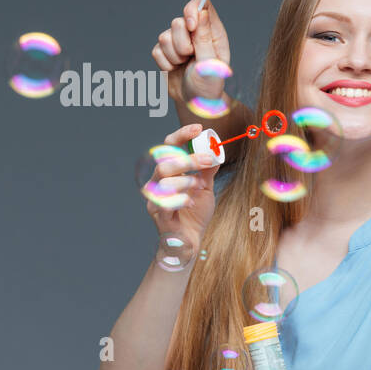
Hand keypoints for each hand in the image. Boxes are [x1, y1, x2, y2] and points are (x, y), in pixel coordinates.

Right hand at [143, 122, 219, 248]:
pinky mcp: (157, 214)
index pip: (169, 147)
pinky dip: (181, 199)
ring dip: (186, 180)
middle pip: (166, 162)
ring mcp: (155, 198)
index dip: (182, 135)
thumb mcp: (206, 188)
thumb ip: (207, 171)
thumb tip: (215, 151)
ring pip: (163, 179)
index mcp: (169, 173)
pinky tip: (190, 202)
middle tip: (207, 160)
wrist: (190, 241)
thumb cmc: (195, 213)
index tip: (199, 129)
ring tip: (198, 187)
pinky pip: (165, 202)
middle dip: (188, 159)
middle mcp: (158, 182)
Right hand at [151, 0, 231, 108]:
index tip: (191, 25)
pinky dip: (165, 63)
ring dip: (173, 55)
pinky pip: (156, 50)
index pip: (202, 3)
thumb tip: (202, 12)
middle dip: (181, 43)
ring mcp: (179, 41)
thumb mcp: (211, 64)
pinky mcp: (165, 51)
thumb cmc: (209, 86)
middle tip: (191, 57)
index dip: (192, 9)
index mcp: (213, 32)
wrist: (195, 103)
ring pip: (164, 36)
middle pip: (178, 21)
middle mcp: (196, 33)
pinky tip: (175, 69)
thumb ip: (205, 38)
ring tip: (184, 65)